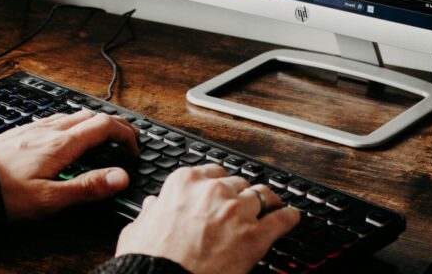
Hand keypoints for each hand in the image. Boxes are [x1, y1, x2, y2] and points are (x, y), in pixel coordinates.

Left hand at [0, 108, 138, 221]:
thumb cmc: (3, 193)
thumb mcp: (50, 199)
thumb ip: (87, 187)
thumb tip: (120, 177)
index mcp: (62, 144)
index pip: (104, 126)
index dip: (125, 135)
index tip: (135, 149)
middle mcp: (50, 130)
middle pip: (92, 115)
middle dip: (115, 124)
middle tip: (128, 139)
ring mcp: (35, 128)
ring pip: (74, 114)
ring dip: (95, 121)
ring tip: (104, 136)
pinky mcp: (22, 132)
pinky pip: (56, 118)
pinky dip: (74, 123)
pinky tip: (67, 134)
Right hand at [115, 163, 299, 273]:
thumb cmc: (150, 259)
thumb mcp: (138, 228)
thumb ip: (151, 212)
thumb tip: (154, 206)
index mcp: (185, 183)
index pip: (212, 173)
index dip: (219, 184)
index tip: (223, 190)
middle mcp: (213, 191)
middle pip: (238, 184)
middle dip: (241, 194)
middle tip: (245, 204)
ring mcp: (237, 211)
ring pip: (262, 196)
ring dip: (268, 201)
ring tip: (274, 204)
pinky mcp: (256, 236)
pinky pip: (281, 219)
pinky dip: (289, 217)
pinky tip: (292, 217)